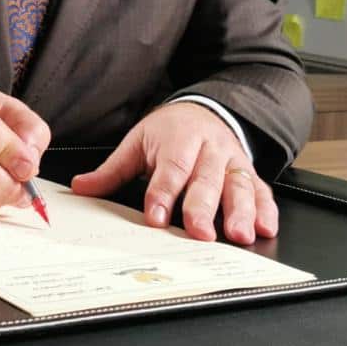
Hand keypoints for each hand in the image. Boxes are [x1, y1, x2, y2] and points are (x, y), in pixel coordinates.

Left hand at [71, 102, 277, 244]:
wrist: (203, 110)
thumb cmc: (168, 132)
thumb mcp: (138, 143)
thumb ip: (112, 170)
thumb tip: (80, 187)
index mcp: (178, 139)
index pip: (170, 168)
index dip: (163, 194)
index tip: (156, 217)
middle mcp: (208, 150)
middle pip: (206, 180)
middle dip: (202, 207)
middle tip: (199, 233)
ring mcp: (232, 161)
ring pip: (238, 185)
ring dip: (240, 211)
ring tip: (238, 234)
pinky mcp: (250, 172)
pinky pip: (262, 190)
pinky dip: (266, 209)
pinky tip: (265, 227)